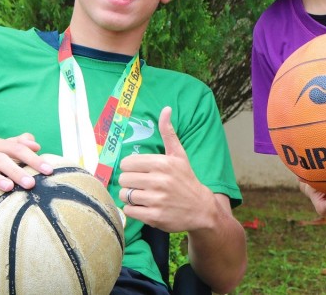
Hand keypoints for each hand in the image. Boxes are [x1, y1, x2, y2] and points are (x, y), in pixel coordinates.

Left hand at [118, 107, 213, 231]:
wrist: (201, 209)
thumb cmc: (186, 180)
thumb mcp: (179, 155)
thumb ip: (168, 133)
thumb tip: (165, 109)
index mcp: (163, 163)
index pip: (127, 163)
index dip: (130, 168)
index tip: (139, 172)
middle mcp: (159, 181)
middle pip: (123, 179)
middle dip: (129, 182)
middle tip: (139, 185)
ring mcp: (157, 200)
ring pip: (125, 195)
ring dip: (130, 196)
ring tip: (141, 196)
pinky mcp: (154, 217)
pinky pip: (129, 211)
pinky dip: (133, 210)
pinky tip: (144, 207)